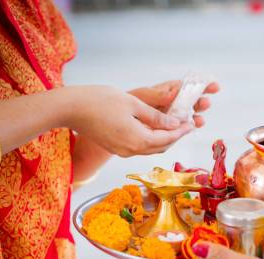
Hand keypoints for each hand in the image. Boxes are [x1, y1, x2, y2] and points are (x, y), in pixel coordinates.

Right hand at [65, 85, 192, 156]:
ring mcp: (122, 151)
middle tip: (187, 124)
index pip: (168, 138)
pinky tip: (155, 128)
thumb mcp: (133, 104)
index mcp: (138, 140)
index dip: (182, 131)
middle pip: (161, 146)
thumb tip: (174, 124)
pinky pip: (139, 146)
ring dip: (163, 138)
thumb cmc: (99, 101)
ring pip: (150, 148)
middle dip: (175, 136)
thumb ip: (156, 117)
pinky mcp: (115, 148)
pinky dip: (151, 139)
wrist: (70, 109)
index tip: (193, 123)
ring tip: (174, 125)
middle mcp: (132, 150)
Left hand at [129, 80, 218, 127]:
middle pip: (188, 102)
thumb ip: (157, 94)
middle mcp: (167, 104)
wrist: (112, 123)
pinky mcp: (164, 130)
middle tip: (208, 103)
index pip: (184, 86)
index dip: (200, 85)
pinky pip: (177, 128)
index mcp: (163, 92)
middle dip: (200, 102)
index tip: (213, 85)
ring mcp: (166, 117)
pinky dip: (186, 128)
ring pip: (185, 116)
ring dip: (195, 117)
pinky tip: (192, 127)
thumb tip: (175, 92)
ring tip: (201, 120)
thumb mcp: (139, 97)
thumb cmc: (122, 106)